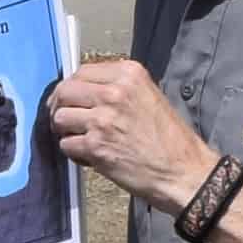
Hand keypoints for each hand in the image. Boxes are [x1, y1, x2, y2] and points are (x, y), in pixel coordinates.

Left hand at [44, 58, 220, 211]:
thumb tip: (84, 90)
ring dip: (66, 131)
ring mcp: (103, 119)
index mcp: (129, 74)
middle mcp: (114, 92)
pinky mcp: (96, 145)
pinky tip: (89, 155)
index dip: (71, 87)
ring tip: (82, 139)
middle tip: (66, 120)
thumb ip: (117, 88)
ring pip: (60, 117)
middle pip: (65, 91)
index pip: (81, 71)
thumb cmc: (169, 139)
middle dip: (60, 107)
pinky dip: (73, 152)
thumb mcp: (148, 96)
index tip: (70, 99)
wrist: (182, 170)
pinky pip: (66, 144)